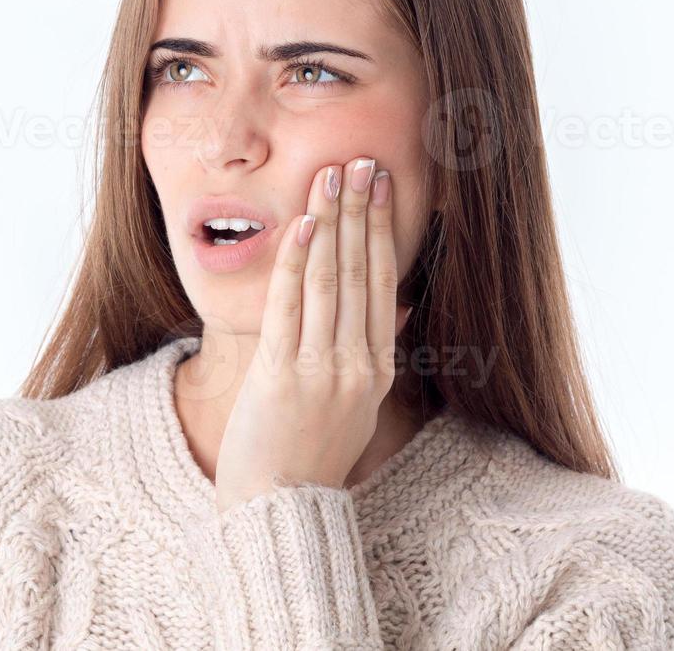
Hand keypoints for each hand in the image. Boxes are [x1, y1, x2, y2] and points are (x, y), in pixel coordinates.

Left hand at [213, 156, 408, 512]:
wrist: (277, 509)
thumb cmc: (309, 456)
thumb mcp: (357, 406)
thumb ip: (372, 354)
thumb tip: (396, 307)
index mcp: (377, 368)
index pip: (384, 283)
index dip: (382, 230)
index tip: (381, 188)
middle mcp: (357, 365)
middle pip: (362, 272)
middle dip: (361, 213)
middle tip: (362, 163)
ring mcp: (321, 369)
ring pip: (330, 281)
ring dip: (331, 224)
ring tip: (332, 177)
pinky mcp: (281, 376)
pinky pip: (290, 307)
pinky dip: (295, 262)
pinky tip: (299, 224)